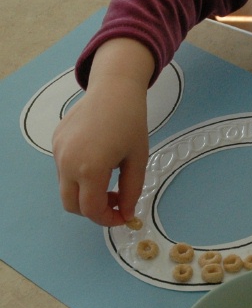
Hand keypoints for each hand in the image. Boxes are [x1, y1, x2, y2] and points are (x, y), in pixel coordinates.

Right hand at [52, 39, 154, 225]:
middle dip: (93, 210)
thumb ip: (131, 190)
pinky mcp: (56, 141)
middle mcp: (67, 162)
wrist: (114, 88)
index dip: (108, 219)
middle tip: (116, 199)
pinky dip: (79, 174)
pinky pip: (64, 168)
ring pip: (67, 187)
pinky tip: (99, 156)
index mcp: (90, 168)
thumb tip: (126, 212)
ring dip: (86, 191)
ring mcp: (58, 151)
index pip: (91, 210)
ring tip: (110, 175)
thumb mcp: (138, 158)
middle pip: (72, 205)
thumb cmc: (131, 122)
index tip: (124, 215)